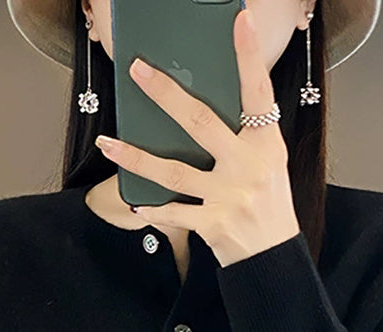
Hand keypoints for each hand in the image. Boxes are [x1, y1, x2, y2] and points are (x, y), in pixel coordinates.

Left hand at [94, 7, 300, 267]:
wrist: (273, 257)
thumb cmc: (268, 204)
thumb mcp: (268, 163)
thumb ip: (242, 135)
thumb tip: (196, 107)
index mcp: (267, 145)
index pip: (258, 92)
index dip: (248, 56)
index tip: (239, 20)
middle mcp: (249, 166)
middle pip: (201, 122)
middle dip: (166, 94)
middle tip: (138, 71)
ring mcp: (230, 196)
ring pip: (173, 171)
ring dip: (136, 157)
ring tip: (109, 144)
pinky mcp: (214, 224)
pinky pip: (174, 212)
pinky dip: (153, 208)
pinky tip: (136, 201)